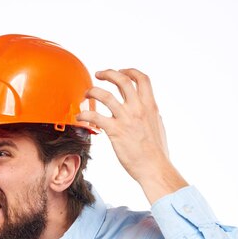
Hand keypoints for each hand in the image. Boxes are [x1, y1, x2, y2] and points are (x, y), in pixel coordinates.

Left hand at [76, 68, 187, 203]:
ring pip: (105, 95)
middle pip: (122, 80)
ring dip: (93, 91)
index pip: (142, 79)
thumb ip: (150, 114)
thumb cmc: (156, 152)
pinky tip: (79, 117)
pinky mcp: (115, 130)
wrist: (154, 167)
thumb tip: (146, 109)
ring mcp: (126, 118)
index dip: (130, 71)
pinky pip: (95, 116)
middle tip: (98, 74)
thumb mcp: (158, 125)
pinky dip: (84, 114)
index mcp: (150, 106)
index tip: (121, 71)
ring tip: (86, 94)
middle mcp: (138, 108)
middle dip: (108, 73)